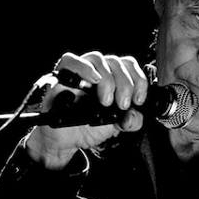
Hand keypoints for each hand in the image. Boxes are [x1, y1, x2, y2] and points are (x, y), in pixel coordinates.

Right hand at [26, 51, 147, 168]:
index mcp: (113, 77)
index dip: (138, 80)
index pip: (129, 65)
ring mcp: (79, 71)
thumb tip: (134, 115)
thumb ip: (130, 121)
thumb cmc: (88, 127)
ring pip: (97, 58)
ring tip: (107, 101)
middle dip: (125, 84)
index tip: (139, 100)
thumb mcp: (115, 126)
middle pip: (116, 62)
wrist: (63, 140)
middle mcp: (97, 70)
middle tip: (122, 105)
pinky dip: (84, 68)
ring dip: (107, 79)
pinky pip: (70, 61)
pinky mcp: (60, 76)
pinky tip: (93, 80)